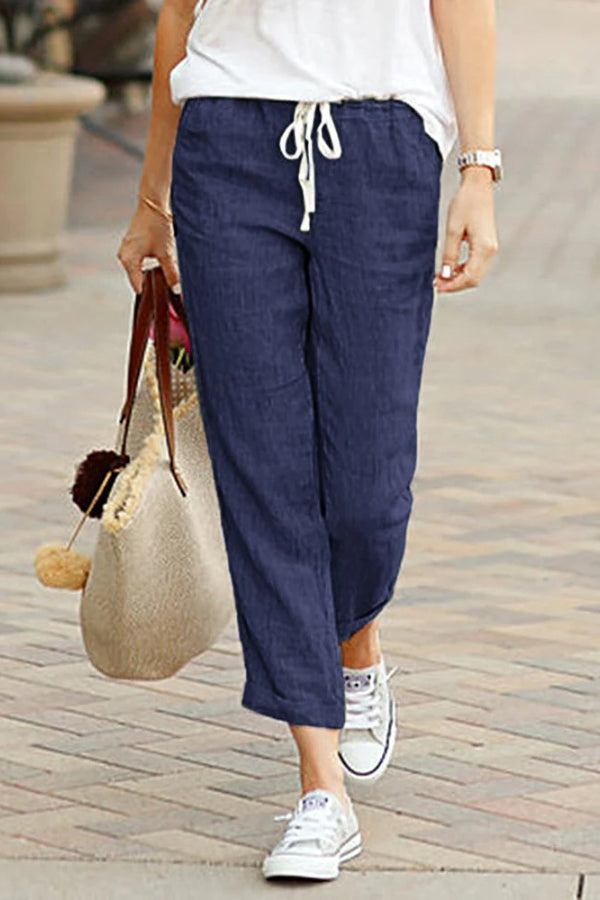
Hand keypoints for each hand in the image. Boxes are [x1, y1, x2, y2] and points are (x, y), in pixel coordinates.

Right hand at [117, 198, 179, 293]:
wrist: (153, 203)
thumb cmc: (157, 224)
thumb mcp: (166, 252)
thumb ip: (171, 273)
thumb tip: (176, 290)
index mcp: (128, 261)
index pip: (138, 287)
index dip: (152, 293)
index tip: (163, 299)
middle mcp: (124, 256)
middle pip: (139, 279)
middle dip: (153, 284)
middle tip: (168, 289)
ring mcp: (127, 250)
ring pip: (140, 270)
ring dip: (152, 274)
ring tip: (165, 277)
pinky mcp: (133, 245)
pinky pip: (140, 262)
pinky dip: (150, 265)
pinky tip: (160, 264)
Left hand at [433, 167, 498, 293]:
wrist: (478, 186)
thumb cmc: (465, 203)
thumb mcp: (453, 230)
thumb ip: (449, 254)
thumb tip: (445, 275)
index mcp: (484, 248)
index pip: (469, 277)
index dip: (453, 285)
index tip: (437, 286)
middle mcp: (490, 251)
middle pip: (474, 279)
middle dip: (455, 284)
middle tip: (437, 284)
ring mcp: (490, 248)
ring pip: (475, 273)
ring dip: (459, 278)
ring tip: (441, 276)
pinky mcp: (487, 244)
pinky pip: (476, 264)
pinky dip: (463, 269)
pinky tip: (451, 268)